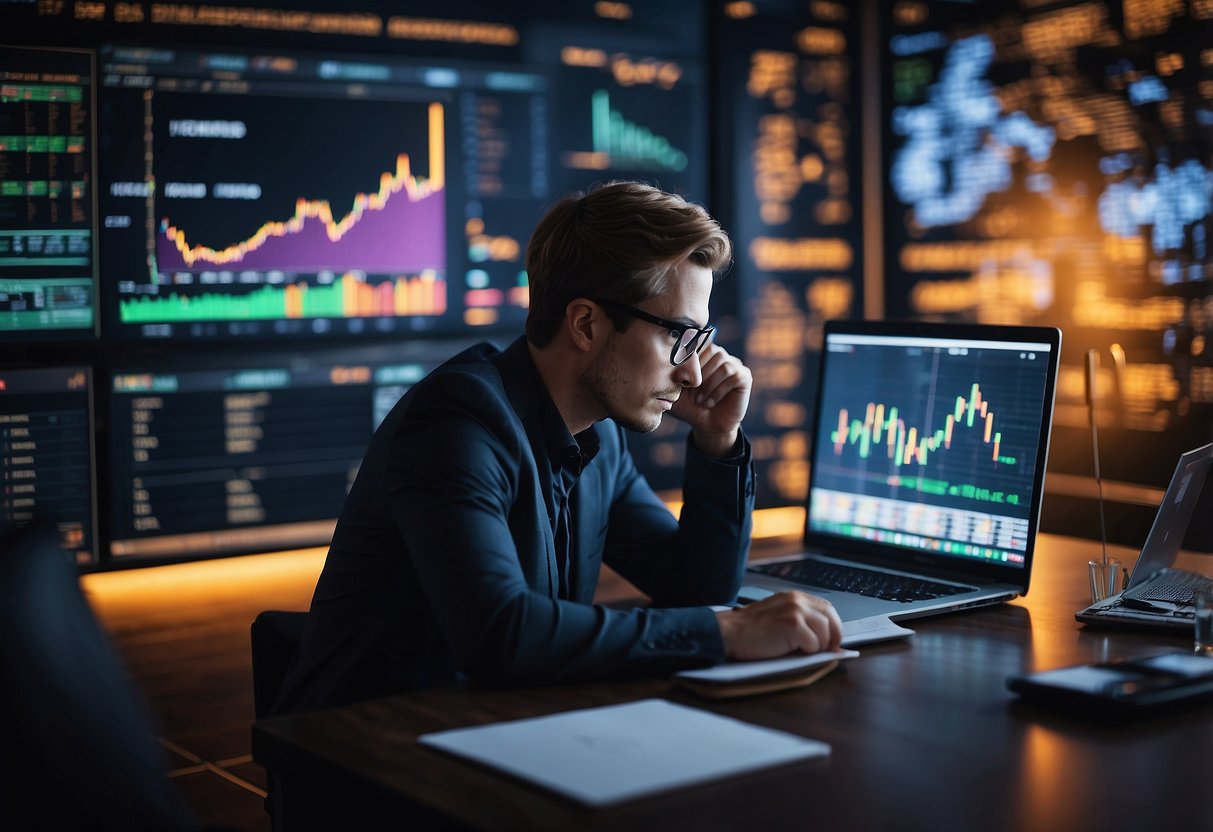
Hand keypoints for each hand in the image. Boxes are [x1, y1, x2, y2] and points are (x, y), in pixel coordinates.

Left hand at [669, 341, 751, 456]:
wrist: (706, 425)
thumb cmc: (688, 405)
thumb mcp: (673, 389)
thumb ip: (669, 372)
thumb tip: (663, 353)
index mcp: (704, 353)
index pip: (700, 342)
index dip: (690, 361)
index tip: (680, 380)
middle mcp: (720, 355)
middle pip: (713, 350)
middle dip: (699, 374)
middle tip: (690, 394)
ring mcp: (734, 364)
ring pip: (723, 364)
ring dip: (708, 384)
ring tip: (698, 400)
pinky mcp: (744, 376)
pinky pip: (733, 376)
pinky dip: (718, 391)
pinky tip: (709, 403)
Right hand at [715, 591, 842, 659]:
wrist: (730, 632)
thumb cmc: (750, 628)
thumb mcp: (777, 614)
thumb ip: (799, 618)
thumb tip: (822, 635)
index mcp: (794, 597)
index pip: (827, 608)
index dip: (833, 625)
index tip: (832, 640)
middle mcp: (797, 600)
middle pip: (831, 619)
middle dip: (833, 637)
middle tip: (827, 650)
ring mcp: (795, 612)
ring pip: (825, 633)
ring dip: (817, 646)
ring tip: (801, 649)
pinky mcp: (793, 626)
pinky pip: (813, 644)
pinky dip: (806, 652)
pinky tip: (790, 649)